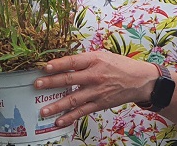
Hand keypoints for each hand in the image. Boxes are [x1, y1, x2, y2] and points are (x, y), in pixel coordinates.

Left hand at [33, 50, 161, 127]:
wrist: (140, 80)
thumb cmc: (120, 65)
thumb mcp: (103, 55)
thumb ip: (85, 59)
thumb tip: (64, 62)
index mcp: (95, 60)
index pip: (73, 62)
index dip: (58, 64)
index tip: (44, 68)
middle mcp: (95, 75)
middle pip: (69, 79)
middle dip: (51, 83)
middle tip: (37, 85)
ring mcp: (97, 91)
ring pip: (74, 99)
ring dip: (57, 105)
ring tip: (43, 110)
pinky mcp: (100, 103)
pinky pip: (82, 111)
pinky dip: (70, 117)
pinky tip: (59, 121)